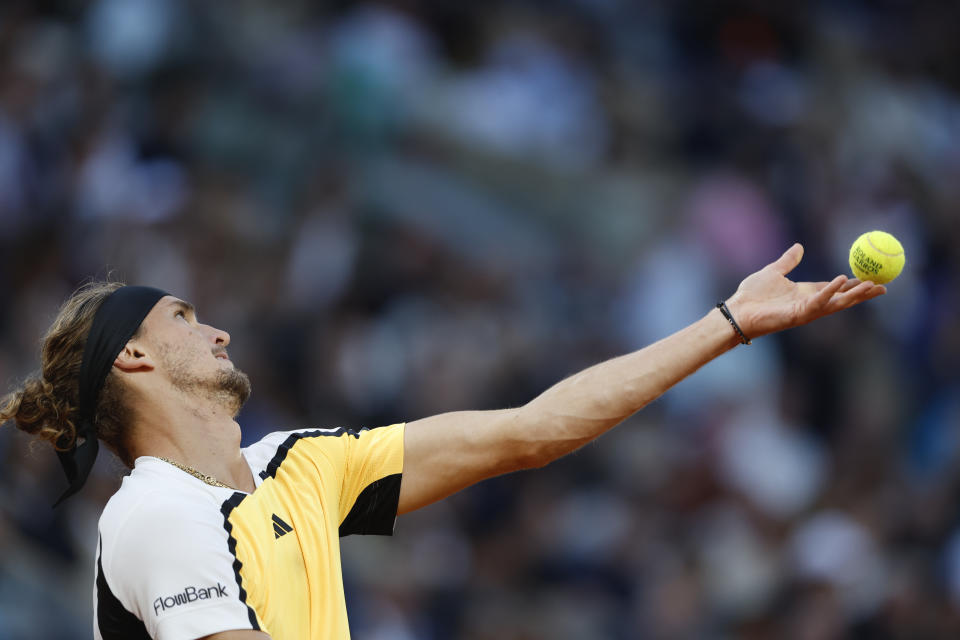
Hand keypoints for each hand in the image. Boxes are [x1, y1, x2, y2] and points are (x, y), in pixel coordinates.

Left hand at [724, 243, 886, 339]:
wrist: (737, 310)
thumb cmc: (752, 294)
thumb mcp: (774, 271)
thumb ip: (788, 260)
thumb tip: (799, 246)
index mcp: (805, 293)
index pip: (835, 289)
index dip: (853, 285)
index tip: (871, 278)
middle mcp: (809, 303)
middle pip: (843, 298)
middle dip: (864, 294)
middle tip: (885, 286)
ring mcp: (806, 310)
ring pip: (837, 303)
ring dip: (856, 295)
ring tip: (875, 286)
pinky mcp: (798, 314)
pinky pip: (819, 301)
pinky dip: (831, 291)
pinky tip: (843, 280)